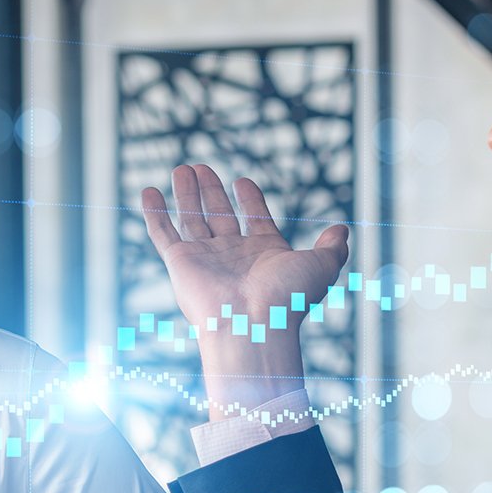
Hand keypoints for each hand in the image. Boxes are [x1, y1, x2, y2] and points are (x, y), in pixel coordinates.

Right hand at [141, 165, 347, 416]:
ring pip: (191, 218)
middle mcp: (232, 254)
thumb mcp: (321, 266)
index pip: (254, 218)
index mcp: (263, 253)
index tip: (243, 180)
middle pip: (218, 214)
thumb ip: (332, 247)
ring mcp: (204, 258)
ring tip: (183, 168)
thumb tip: (343, 229)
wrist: (252, 325)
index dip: (250, 199)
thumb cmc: (287, 300)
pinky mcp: (179, 262)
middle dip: (211, 190)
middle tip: (201, 167)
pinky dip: (154, 213)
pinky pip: (162, 233)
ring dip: (186, 194)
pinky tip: (148, 191)